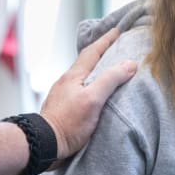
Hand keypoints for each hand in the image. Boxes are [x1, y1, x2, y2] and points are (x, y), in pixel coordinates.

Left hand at [40, 27, 136, 165]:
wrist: (44, 144)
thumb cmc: (68, 123)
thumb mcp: (93, 100)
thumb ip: (110, 80)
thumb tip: (129, 64)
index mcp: (74, 76)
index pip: (92, 52)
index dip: (106, 40)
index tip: (118, 30)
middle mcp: (67, 81)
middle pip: (87, 61)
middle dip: (102, 52)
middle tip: (116, 46)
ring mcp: (63, 94)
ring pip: (83, 75)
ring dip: (97, 68)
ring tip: (110, 67)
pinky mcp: (63, 106)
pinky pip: (81, 88)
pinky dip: (92, 83)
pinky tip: (96, 91)